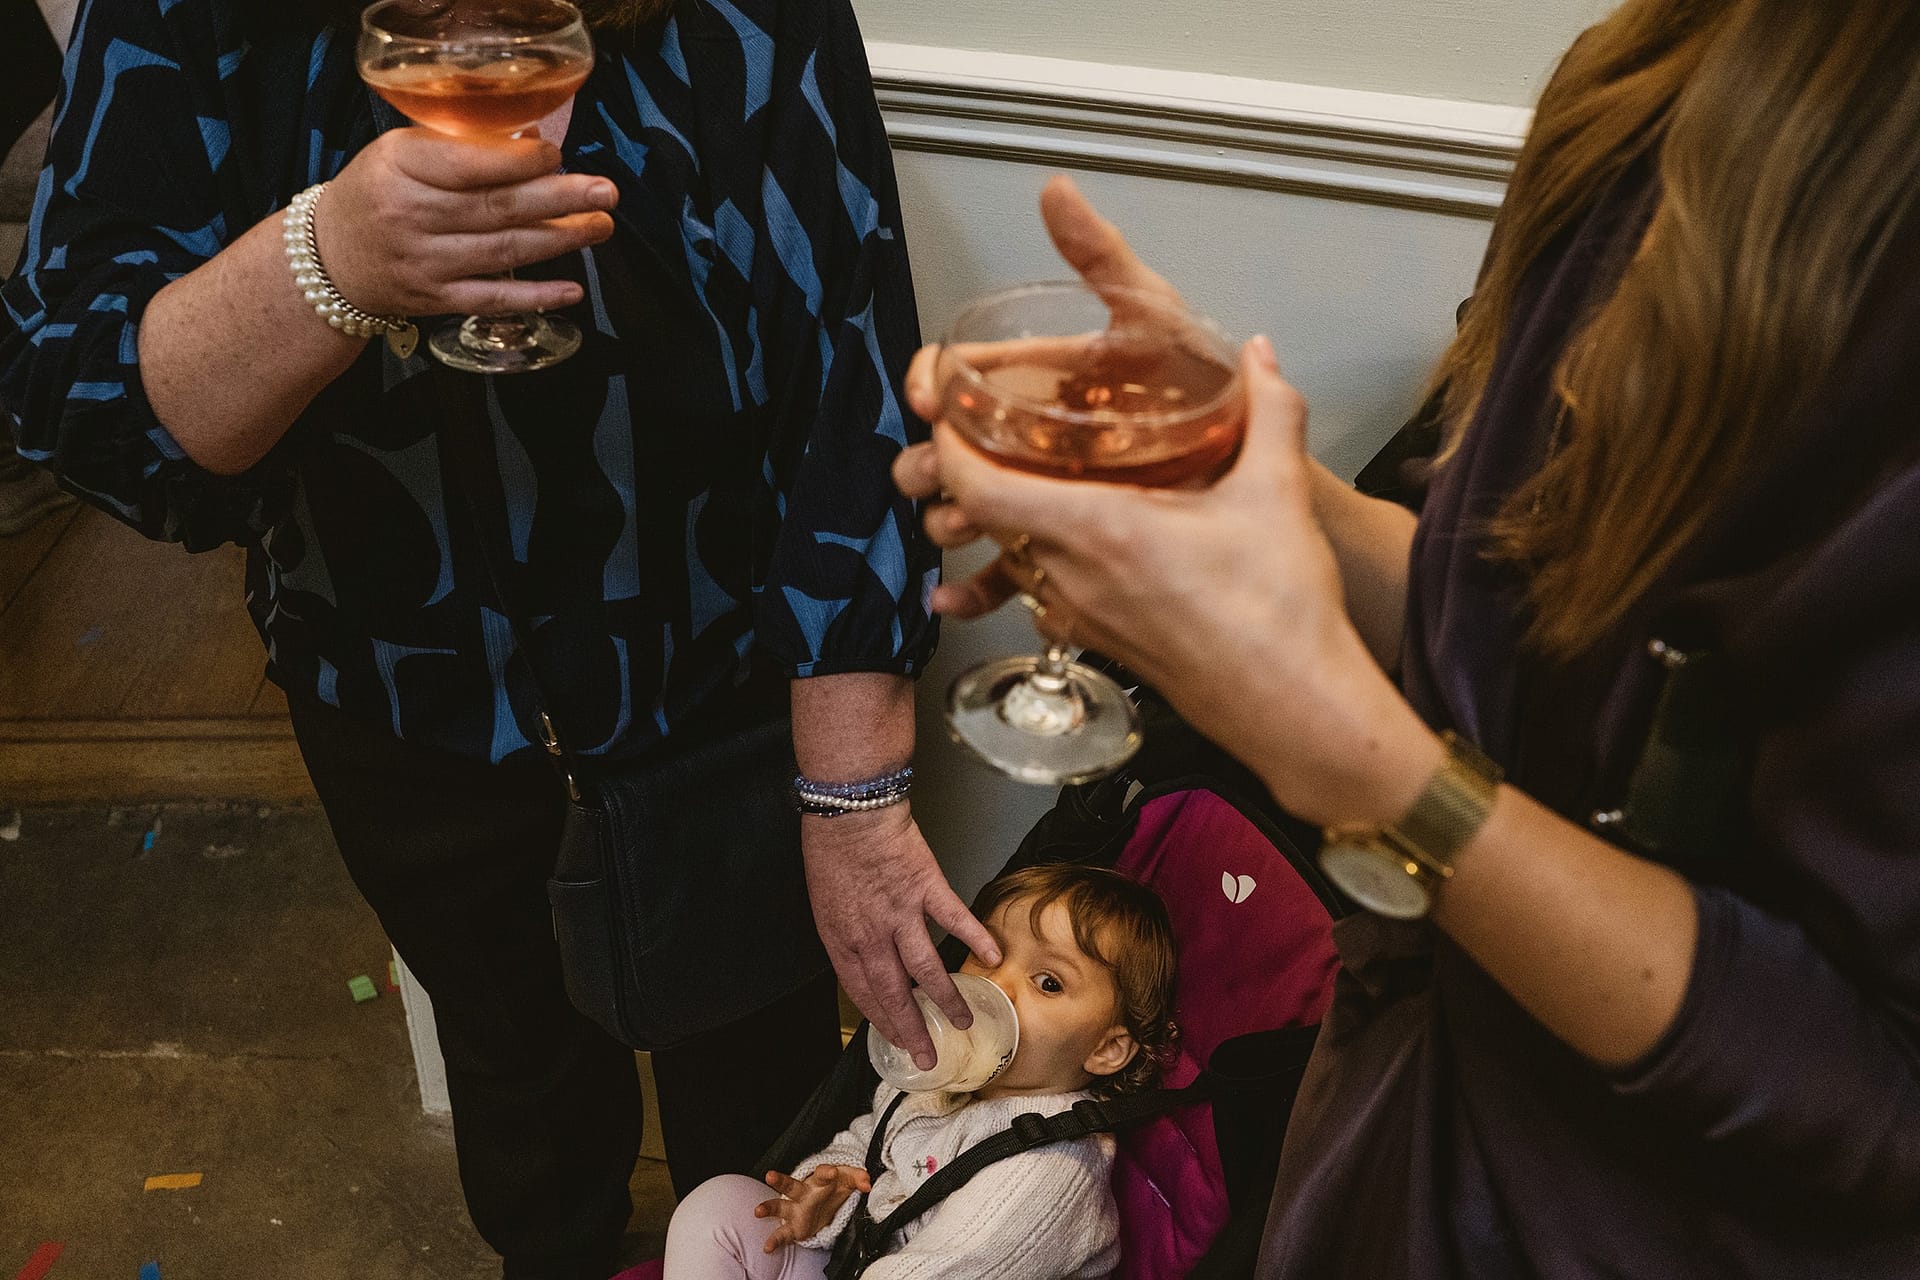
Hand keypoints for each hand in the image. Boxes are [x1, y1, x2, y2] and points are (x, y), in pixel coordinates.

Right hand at [315, 126, 617, 318]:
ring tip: (601, 225)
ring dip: (560, 240)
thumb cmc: (377, 193)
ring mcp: (425, 263)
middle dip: (560, 199)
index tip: (559, 155)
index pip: (468, 165)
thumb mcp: (401, 153)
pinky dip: (535, 296)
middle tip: (606, 192)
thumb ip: (460, 147)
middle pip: (497, 208)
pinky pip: (492, 300)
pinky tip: (573, 289)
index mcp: (401, 167)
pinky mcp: (435, 300)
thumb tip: (534, 143)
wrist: (329, 258)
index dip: (520, 163)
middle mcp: (412, 216)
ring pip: (503, 252)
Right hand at [758, 1163, 872, 1250]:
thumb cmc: (833, 1188)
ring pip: (780, 1206)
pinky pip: (783, 1234)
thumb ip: (859, 1179)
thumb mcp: (848, 1181)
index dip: (827, 1172)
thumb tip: (868, 1183)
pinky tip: (768, 1247)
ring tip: (758, 1211)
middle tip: (770, 1175)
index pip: (822, 1174)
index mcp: (818, 1181)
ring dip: (769, 1208)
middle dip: (780, 1180)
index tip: (832, 1172)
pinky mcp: (794, 1227)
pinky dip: (775, 1241)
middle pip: (791, 1185)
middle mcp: (803, 1194)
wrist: (824, 1200)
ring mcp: (796, 1210)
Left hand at [802, 807, 1000, 1069]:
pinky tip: (991, 958)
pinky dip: (975, 939)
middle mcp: (872, 935)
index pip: (862, 993)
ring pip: (926, 968)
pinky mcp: (927, 888)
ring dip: (946, 999)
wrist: (849, 813)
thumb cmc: (832, 852)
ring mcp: (901, 913)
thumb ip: (848, 936)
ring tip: (964, 1022)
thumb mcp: (826, 904)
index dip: (881, 1020)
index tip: (896, 1041)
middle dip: (912, 1029)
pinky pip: (954, 919)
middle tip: (929, 1056)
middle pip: (894, 993)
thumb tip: (868, 961)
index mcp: (843, 940)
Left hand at [899, 330, 1440, 828]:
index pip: (979, 486)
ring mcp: (1077, 614)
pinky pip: (1038, 592)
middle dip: (967, 468)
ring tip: (1017, 470)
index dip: (947, 444)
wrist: (1291, 709)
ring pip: (1007, 553)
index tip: (947, 408)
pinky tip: (1062, 543)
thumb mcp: (1278, 495)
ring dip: (999, 515)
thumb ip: (1270, 412)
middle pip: (981, 515)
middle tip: (979, 424)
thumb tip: (1259, 355)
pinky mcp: (1093, 640)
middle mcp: (1073, 576)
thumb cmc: (1280, 614)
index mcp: (1100, 530)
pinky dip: (1033, 560)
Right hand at [901, 174, 1186, 615]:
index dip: (941, 383)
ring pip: (980, 510)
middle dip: (933, 460)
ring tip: (947, 528)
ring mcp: (1061, 497)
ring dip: (950, 520)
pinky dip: (979, 588)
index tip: (927, 397)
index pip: (979, 374)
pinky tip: (957, 598)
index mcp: (1060, 381)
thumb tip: (1055, 191)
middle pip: (967, 447)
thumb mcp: (1158, 319)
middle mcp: (1051, 439)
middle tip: (922, 471)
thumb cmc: (1215, 395)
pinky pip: (1019, 572)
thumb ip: (1104, 258)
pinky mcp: (1076, 551)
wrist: (1271, 485)